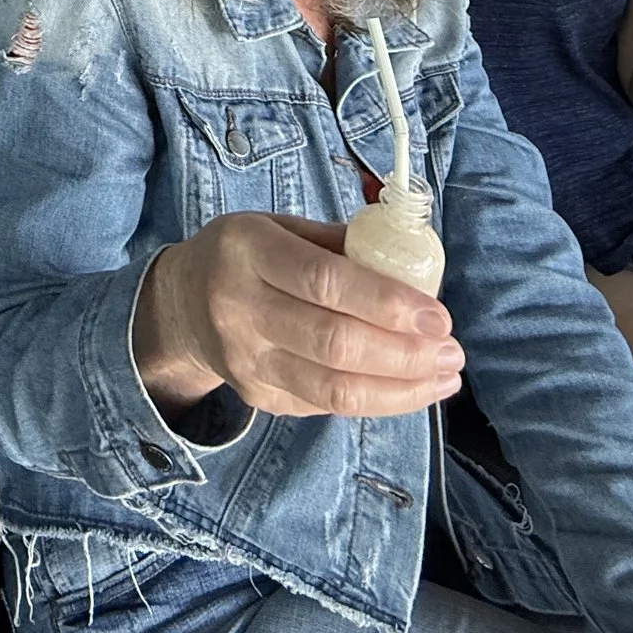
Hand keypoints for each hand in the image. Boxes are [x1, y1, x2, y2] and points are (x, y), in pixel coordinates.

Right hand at [134, 212, 462, 420]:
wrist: (180, 305)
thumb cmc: (246, 256)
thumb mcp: (280, 226)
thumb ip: (340, 244)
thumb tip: (416, 264)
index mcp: (248, 251)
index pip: (325, 282)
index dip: (387, 302)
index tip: (438, 317)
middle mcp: (240, 308)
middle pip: (333, 343)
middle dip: (404, 354)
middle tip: (451, 353)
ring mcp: (245, 360)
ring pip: (332, 388)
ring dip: (400, 389)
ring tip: (443, 378)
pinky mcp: (257, 396)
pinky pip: (325, 405)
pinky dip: (375, 401)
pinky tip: (410, 389)